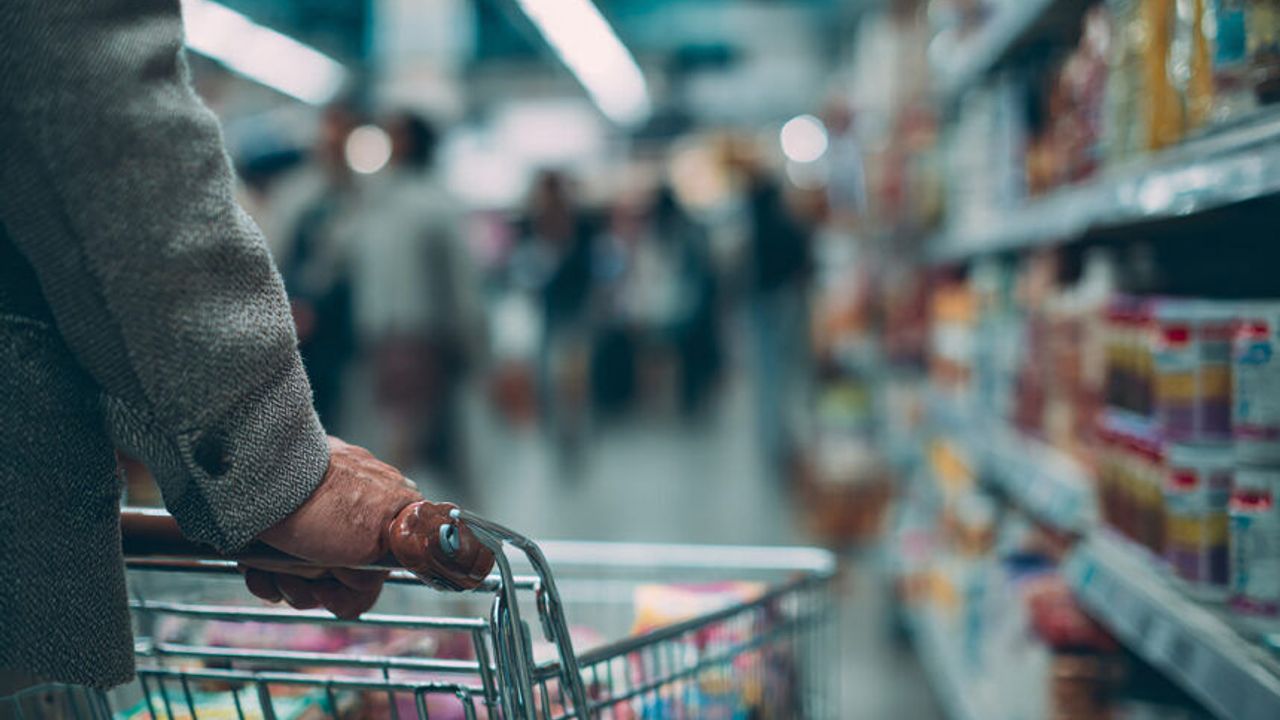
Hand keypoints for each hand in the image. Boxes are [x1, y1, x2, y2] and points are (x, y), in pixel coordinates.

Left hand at [243, 437, 493, 618]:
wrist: (257, 481)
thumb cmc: (323, 504)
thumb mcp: (383, 532)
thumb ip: (419, 549)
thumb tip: (463, 554)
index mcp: (389, 508)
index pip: (382, 570)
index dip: (357, 585)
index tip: (339, 583)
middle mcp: (356, 510)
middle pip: (341, 576)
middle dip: (318, 586)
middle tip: (304, 573)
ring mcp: (315, 513)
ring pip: (306, 576)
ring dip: (288, 581)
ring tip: (275, 565)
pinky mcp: (279, 517)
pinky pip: (276, 564)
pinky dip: (265, 570)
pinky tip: (259, 562)